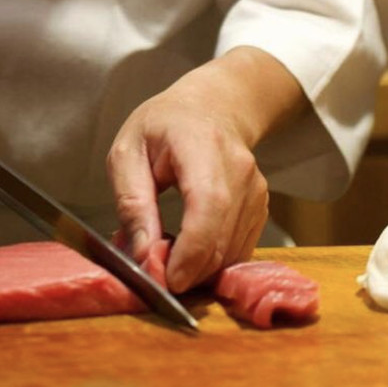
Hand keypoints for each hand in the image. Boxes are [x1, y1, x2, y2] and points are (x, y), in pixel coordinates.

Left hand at [107, 47, 306, 292]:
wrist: (211, 107)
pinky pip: (239, 249)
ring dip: (199, 269)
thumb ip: (132, 203)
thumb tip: (143, 254)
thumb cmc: (163, 126)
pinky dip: (213, 262)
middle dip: (189, 270)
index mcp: (203, 147)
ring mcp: (256, 190)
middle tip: (155, 277)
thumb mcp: (127, 154)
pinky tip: (189, 252)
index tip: (168, 279)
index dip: (192, 250)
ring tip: (167, 258)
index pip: (209, 206)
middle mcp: (240, 170)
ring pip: (233, 251)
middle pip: (222, 237)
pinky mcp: (260, 207)